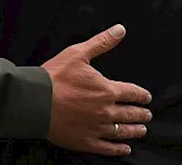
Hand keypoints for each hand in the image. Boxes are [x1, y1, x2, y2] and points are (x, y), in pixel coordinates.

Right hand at [42, 24, 151, 156]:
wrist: (34, 101)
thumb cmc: (54, 78)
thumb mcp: (78, 54)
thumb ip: (102, 43)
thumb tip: (120, 30)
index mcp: (106, 90)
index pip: (132, 93)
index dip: (141, 95)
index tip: (146, 97)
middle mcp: (105, 111)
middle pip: (130, 114)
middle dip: (141, 114)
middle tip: (147, 115)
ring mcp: (96, 128)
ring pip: (122, 132)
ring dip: (134, 131)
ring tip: (141, 130)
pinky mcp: (85, 141)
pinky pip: (107, 148)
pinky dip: (118, 149)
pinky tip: (125, 149)